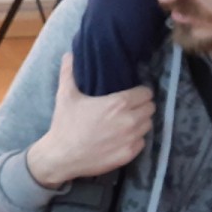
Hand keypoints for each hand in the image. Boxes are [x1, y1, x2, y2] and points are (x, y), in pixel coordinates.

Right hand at [25, 55, 153, 188]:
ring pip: (148, 126)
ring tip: (127, 123)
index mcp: (118, 103)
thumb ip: (70, 73)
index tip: (132, 96)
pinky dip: (135, 140)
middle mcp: (129, 120)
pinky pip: (142, 143)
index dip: (139, 93)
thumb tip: (68, 55)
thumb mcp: (66, 96)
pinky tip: (122, 138)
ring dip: (140, 123)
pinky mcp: (129, 154)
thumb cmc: (65, 125)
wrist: (61, 157)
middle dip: (141, 107)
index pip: (146, 93)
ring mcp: (131, 139)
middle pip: (150, 109)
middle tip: (129, 110)